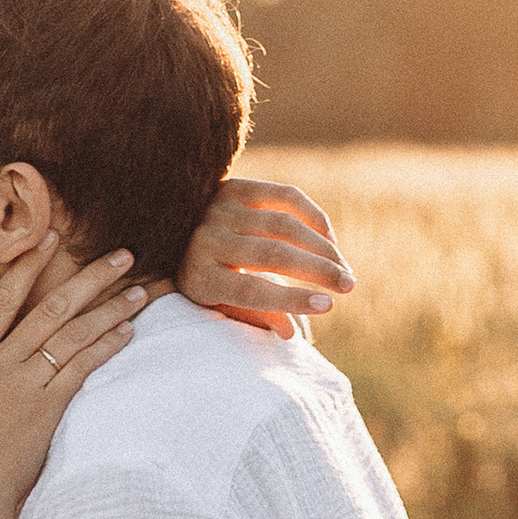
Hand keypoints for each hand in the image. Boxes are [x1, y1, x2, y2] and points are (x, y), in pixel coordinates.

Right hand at [0, 239, 146, 518]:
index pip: (3, 297)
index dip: (29, 263)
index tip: (52, 236)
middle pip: (50, 307)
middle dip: (90, 277)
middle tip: (123, 256)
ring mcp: (22, 383)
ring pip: (72, 333)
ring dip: (109, 310)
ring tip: (139, 293)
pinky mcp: (44, 409)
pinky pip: (81, 368)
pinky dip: (105, 347)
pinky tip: (126, 334)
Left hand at [178, 177, 354, 334]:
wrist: (168, 228)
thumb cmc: (204, 277)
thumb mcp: (220, 304)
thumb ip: (254, 315)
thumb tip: (291, 332)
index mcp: (198, 276)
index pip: (250, 291)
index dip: (291, 300)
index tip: (328, 306)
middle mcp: (206, 239)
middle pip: (272, 255)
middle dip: (317, 271)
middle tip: (349, 286)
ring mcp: (220, 208)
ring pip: (284, 225)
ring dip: (322, 248)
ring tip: (344, 269)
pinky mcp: (236, 186)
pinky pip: (286, 196)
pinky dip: (314, 217)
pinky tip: (330, 240)